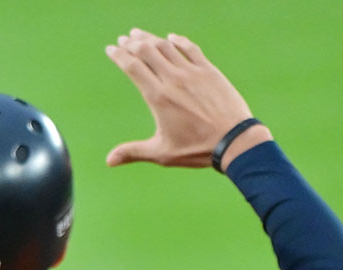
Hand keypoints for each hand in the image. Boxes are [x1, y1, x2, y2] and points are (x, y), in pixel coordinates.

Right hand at [105, 29, 265, 168]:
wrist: (232, 139)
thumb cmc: (195, 149)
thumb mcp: (161, 153)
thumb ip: (133, 152)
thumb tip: (109, 161)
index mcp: (158, 97)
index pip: (133, 67)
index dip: (119, 55)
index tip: (110, 49)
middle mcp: (173, 80)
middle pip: (147, 51)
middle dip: (132, 43)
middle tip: (122, 39)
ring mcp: (192, 72)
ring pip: (167, 47)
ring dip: (151, 39)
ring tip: (139, 35)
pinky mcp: (208, 71)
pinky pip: (190, 49)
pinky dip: (178, 41)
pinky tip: (171, 38)